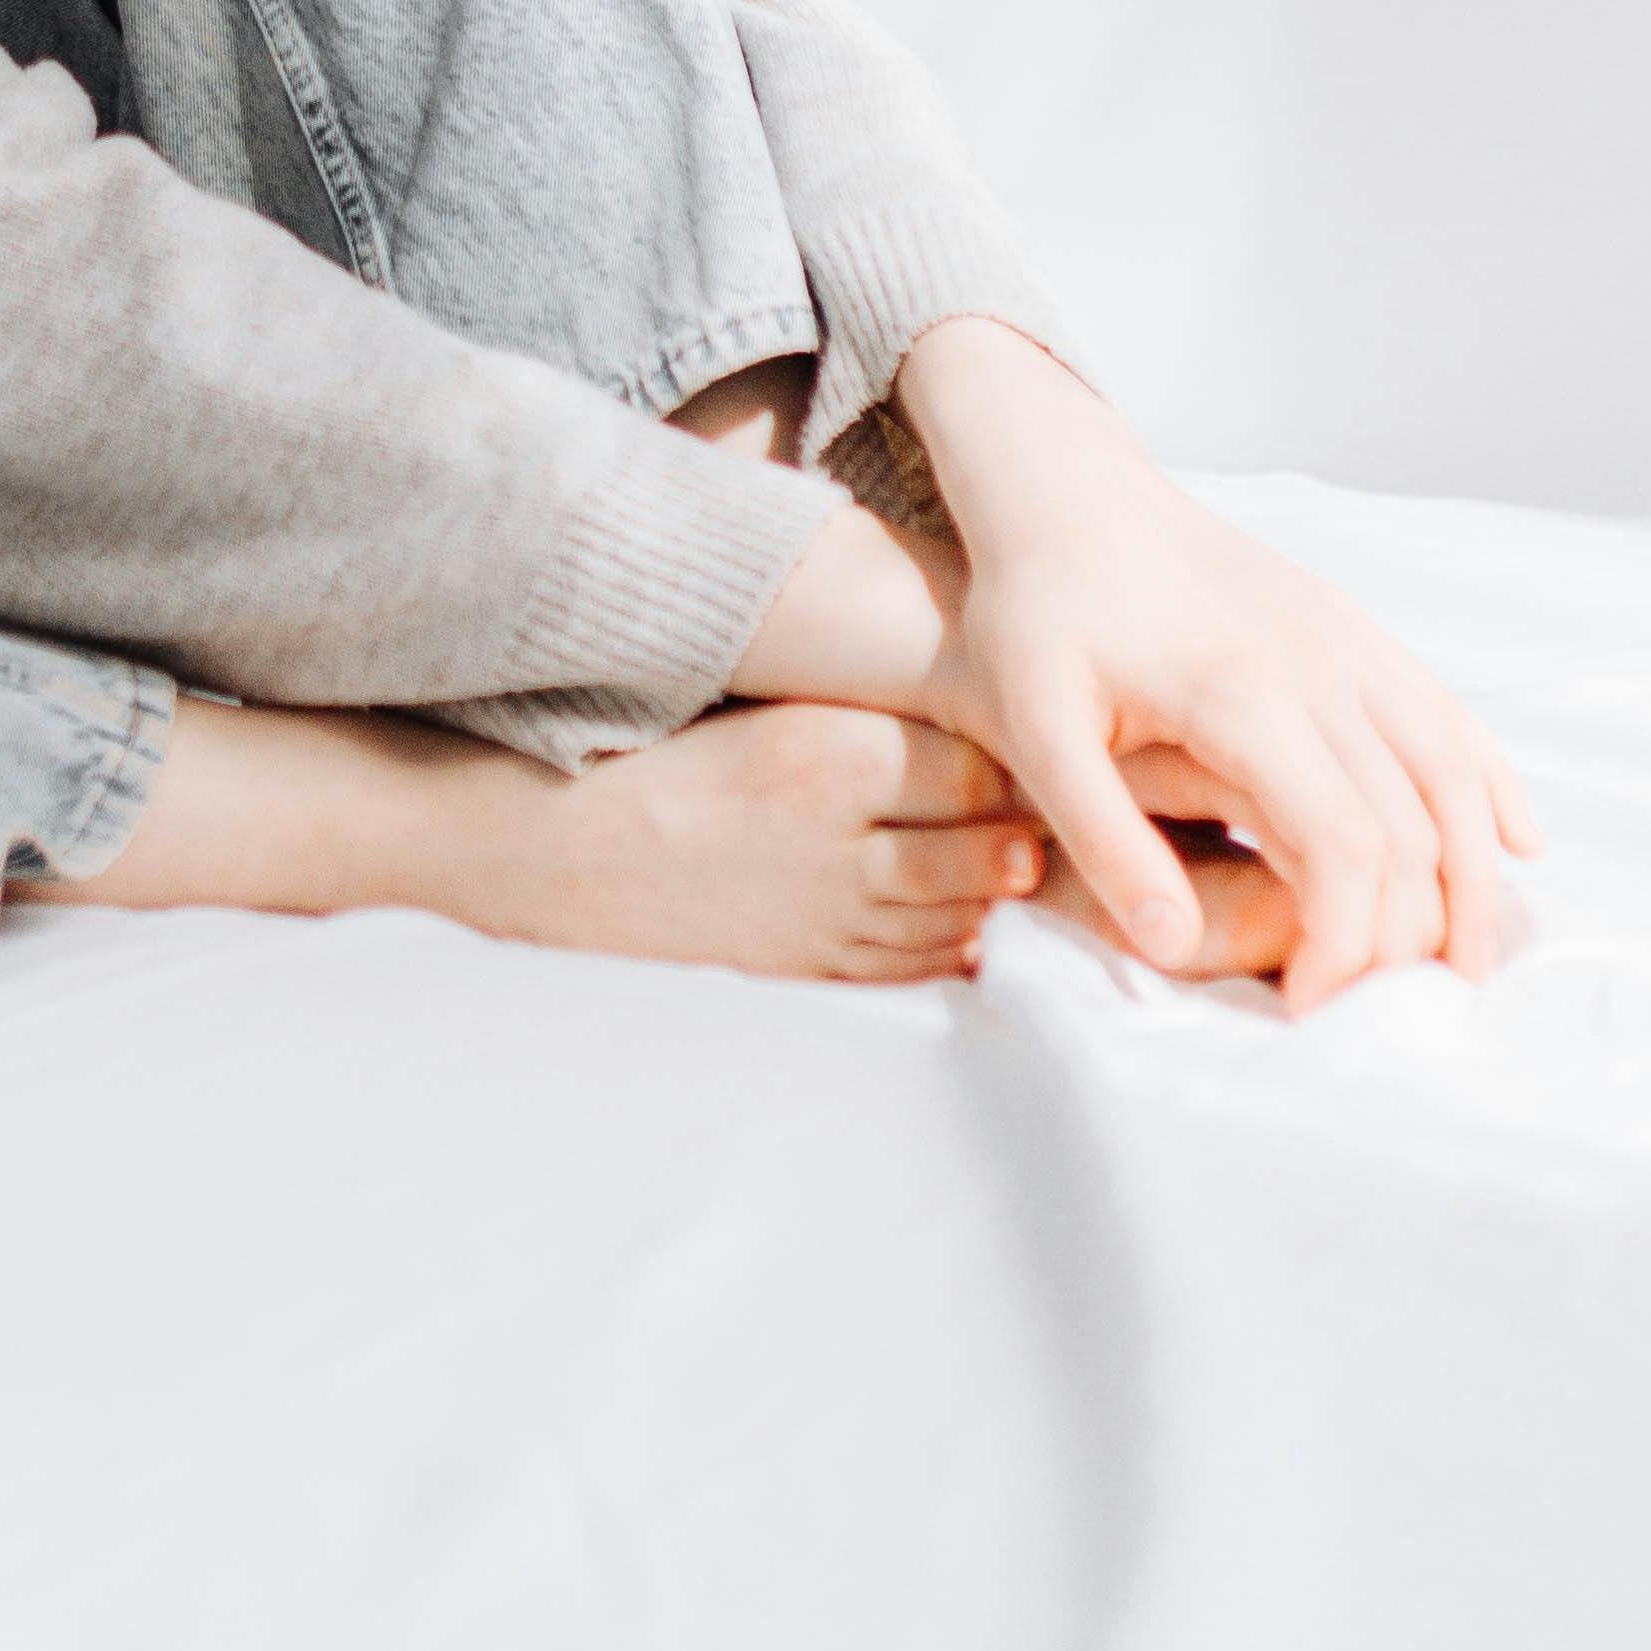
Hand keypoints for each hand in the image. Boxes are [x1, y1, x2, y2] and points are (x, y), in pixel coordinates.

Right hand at [31, 684, 1060, 984]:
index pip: (977, 749)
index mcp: (821, 752)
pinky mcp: (800, 966)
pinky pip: (914, 964)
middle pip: (993, 833)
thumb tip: (958, 684)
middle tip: (1127, 797)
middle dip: (1055, 819)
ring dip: (1015, 885)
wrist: (522, 845)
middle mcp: (837, 840)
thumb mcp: (739, 691)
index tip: (1103, 725)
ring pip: (967, 906)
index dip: (1046, 743)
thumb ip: (846, 696)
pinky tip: (982, 916)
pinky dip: (959, 942)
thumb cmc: (623, 742)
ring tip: (1070, 856)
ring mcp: (821, 915)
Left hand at [893, 317, 1538, 1011]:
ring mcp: (1344, 636)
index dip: (1345, 943)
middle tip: (1384, 1012)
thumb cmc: (1037, 611)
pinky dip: (1489, 781)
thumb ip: (1102, 836)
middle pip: (1411, 821)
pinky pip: (1445, 709)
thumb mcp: (1034, 724)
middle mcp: (1316, 661)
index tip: (1305, 1007)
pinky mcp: (1349, 624)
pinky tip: (1517, 839)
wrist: (1063, 490)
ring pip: (1451, 767)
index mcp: (1241, 692)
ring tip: (1467, 964)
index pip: (1343, 843)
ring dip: (1475, 871)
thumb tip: (1172, 949)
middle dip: (1412, 931)